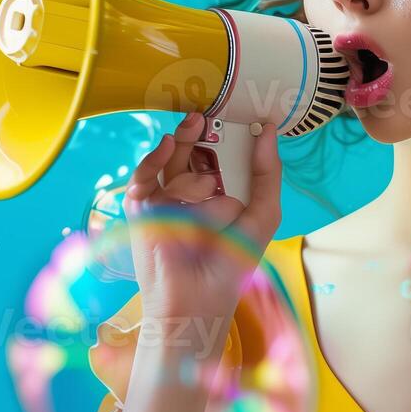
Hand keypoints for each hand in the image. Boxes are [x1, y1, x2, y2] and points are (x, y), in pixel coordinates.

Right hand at [122, 112, 283, 328]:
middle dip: (199, 131)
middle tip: (210, 111)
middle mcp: (188, 195)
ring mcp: (163, 201)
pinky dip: (154, 159)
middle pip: (191, 151)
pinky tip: (168, 144)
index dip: (224, 133)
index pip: (218, 156)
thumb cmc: (231, 263)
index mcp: (217, 195)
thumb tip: (269, 129)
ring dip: (193, 173)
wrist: (198, 300)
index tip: (238, 111)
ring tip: (205, 177)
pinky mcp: (141, 210)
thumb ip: (266, 172)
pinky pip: (145, 176)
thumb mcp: (263, 214)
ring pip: (175, 166)